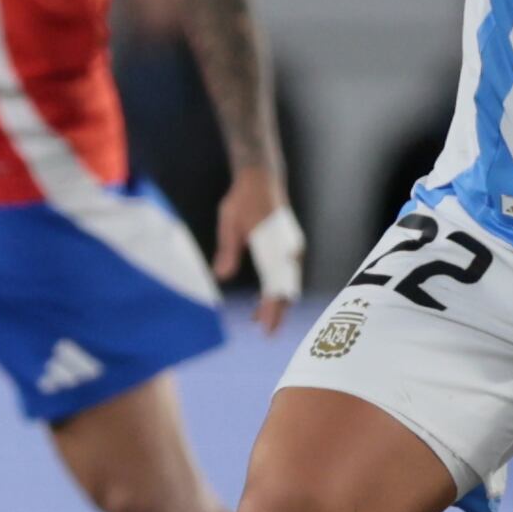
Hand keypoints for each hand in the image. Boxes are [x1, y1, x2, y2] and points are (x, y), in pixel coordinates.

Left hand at [214, 165, 300, 333]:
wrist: (261, 178)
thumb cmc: (243, 200)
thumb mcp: (230, 224)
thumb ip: (228, 250)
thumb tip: (221, 276)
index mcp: (274, 246)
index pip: (275, 284)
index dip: (271, 308)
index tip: (266, 326)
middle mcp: (288, 250)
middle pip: (286, 288)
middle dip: (278, 311)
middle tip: (267, 333)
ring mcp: (291, 248)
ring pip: (288, 283)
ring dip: (278, 302)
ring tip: (262, 321)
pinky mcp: (289, 247)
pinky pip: (286, 274)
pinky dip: (278, 289)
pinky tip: (263, 299)